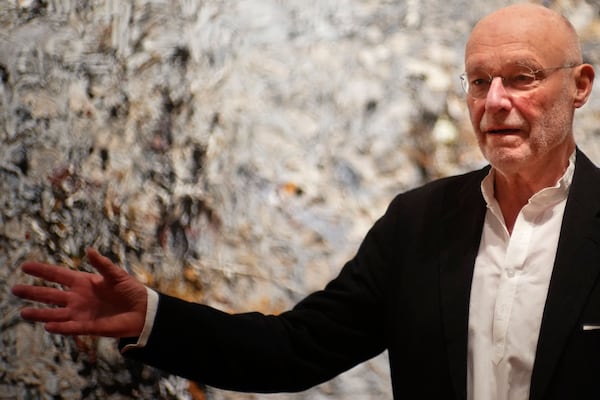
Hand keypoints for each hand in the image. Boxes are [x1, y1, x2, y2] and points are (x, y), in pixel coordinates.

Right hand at [11, 248, 146, 337]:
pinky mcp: (90, 326)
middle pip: (52, 295)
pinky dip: (61, 327)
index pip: (59, 276)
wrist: (143, 310)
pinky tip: (48, 326)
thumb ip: (103, 264)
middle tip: (15, 289)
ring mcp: (82, 313)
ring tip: (23, 312)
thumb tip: (90, 250)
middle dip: (34, 292)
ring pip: (56, 314)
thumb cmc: (130, 290)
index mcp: (84, 282)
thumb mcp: (117, 275)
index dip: (43, 271)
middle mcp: (78, 298)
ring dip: (40, 313)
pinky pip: (72, 327)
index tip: (25, 266)